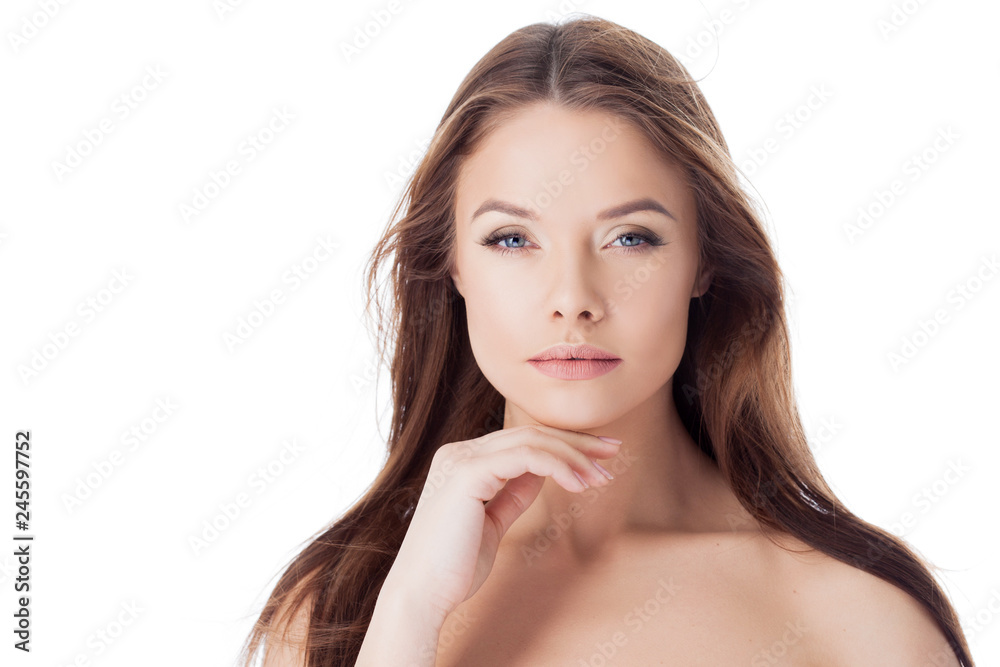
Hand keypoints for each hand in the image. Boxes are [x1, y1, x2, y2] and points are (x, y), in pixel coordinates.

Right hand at [381, 424, 620, 628]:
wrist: (422, 594)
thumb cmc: (454, 567)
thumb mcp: (492, 522)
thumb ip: (512, 493)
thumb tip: (542, 473)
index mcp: (462, 461)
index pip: (522, 440)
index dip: (564, 445)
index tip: (598, 457)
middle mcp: (459, 452)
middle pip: (531, 434)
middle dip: (577, 442)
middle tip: (613, 452)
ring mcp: (461, 459)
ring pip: (531, 440)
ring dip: (573, 456)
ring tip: (601, 476)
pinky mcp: (468, 473)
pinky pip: (525, 457)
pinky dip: (558, 466)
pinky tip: (578, 484)